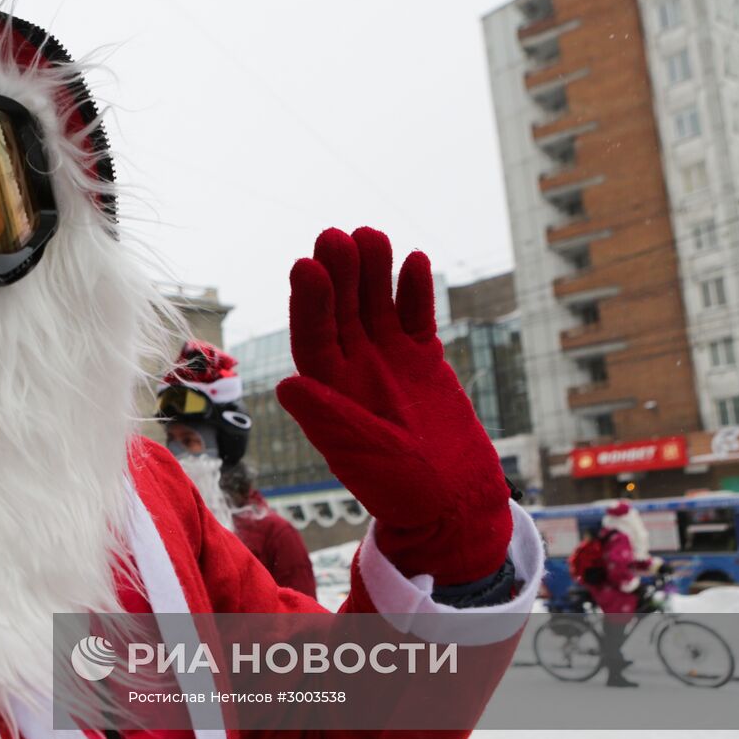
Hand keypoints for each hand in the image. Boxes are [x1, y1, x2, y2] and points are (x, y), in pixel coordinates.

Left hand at [275, 228, 510, 585]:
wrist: (453, 502)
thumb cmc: (400, 489)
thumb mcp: (361, 455)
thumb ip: (328, 419)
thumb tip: (286, 385)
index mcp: (326, 390)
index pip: (313, 337)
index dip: (310, 302)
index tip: (307, 266)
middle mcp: (351, 368)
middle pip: (341, 310)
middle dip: (338, 274)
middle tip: (335, 235)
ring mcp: (388, 359)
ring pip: (376, 304)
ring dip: (374, 271)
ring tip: (372, 235)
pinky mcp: (423, 358)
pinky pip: (415, 315)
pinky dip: (415, 290)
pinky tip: (415, 259)